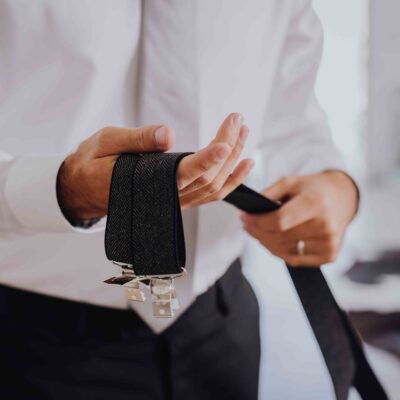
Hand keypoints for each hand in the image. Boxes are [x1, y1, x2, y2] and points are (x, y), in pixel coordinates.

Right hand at [58, 114, 252, 219]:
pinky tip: (244, 163)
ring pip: (214, 187)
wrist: (84, 189)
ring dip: (234, 161)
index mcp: (149, 184)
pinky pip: (211, 194)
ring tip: (243, 133)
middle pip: (208, 177)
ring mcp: (177, 202)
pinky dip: (231, 180)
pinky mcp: (181, 199)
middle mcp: (168, 198)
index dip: (208, 159)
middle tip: (236, 120)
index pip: (184, 173)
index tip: (227, 140)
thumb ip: (137, 139)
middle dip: (228, 147)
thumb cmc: (94, 164)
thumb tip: (168, 134)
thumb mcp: (107, 142)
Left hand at [240, 171, 358, 266]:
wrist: (342, 197)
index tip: (243, 218)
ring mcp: (329, 243)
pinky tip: (274, 241)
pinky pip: (294, 260)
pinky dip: (280, 252)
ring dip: (265, 242)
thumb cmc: (311, 189)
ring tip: (258, 231)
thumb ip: (268, 194)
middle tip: (247, 225)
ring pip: (283, 250)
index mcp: (315, 203)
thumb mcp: (290, 182)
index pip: (279, 221)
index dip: (257, 222)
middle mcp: (325, 225)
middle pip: (279, 237)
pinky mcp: (329, 255)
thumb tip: (247, 211)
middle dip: (257, 232)